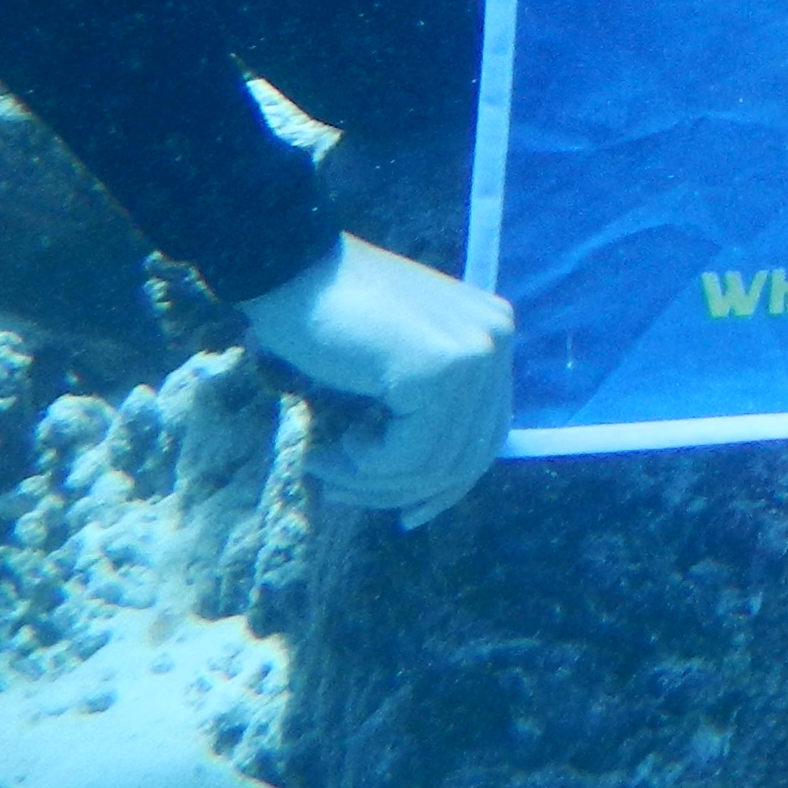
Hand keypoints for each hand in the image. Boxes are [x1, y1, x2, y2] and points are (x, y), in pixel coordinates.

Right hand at [241, 233, 515, 525]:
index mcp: (493, 336)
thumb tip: (434, 493)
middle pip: (465, 456)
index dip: (446, 487)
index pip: (485, 436)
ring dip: (372, 481)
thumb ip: (429, 411)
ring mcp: (474, 353)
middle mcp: (496, 341)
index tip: (407, 517)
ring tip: (326, 467)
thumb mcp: (399, 367)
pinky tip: (336, 441)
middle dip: (401, 490)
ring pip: (434, 462)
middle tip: (342, 495)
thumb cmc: (332, 318)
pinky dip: (366, 463)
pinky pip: (408, 454)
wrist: (291, 270)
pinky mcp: (440, 369)